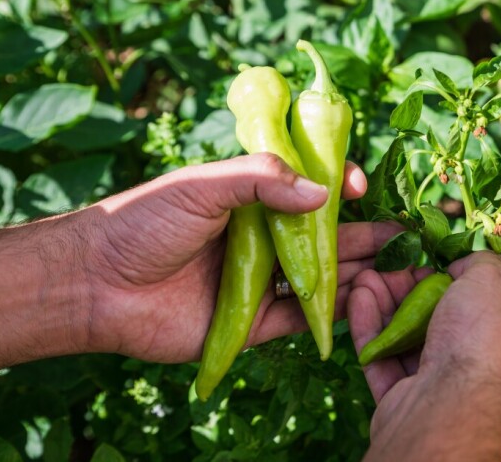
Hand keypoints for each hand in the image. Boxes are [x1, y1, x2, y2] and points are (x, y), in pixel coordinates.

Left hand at [74, 153, 399, 362]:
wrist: (96, 285)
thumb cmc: (142, 222)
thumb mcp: (203, 184)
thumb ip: (261, 178)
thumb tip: (323, 193)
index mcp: (250, 199)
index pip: (308, 189)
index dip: (338, 185)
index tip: (358, 185)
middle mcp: (262, 239)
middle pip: (325, 236)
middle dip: (364, 235)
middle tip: (404, 236)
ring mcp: (261, 282)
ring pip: (321, 278)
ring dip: (358, 274)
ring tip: (398, 271)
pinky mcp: (254, 323)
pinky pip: (301, 318)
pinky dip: (332, 315)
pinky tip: (365, 307)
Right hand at [348, 251, 500, 460]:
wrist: (448, 406)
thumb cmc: (481, 342)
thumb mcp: (492, 283)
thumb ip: (481, 264)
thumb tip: (463, 261)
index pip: (489, 311)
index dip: (458, 283)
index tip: (431, 263)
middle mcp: (483, 375)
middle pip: (442, 323)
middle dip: (411, 292)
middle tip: (390, 267)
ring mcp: (443, 393)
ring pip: (409, 342)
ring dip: (385, 306)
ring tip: (366, 277)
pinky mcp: (405, 405)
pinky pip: (384, 363)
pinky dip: (370, 331)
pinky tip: (358, 300)